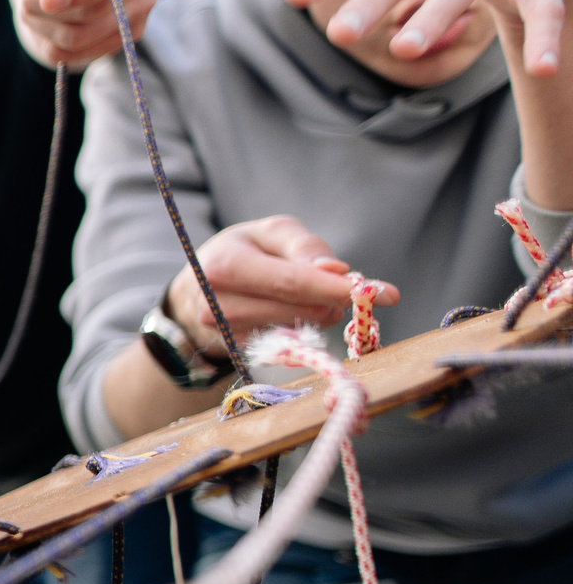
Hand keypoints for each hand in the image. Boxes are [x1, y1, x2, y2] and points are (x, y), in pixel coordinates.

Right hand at [164, 215, 387, 347]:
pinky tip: (292, 311)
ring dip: (321, 313)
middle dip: (335, 299)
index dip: (341, 289)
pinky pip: (290, 342)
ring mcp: (225, 333)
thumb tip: (336, 272)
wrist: (195, 287)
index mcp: (225, 267)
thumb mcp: (271, 232)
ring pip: (301, 329)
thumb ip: (305, 247)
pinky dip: (304, 326)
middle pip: (303, 310)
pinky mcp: (237, 351)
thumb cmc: (241, 250)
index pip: (294, 283)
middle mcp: (218, 305)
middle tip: (345, 286)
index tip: (387, 293)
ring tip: (310, 295)